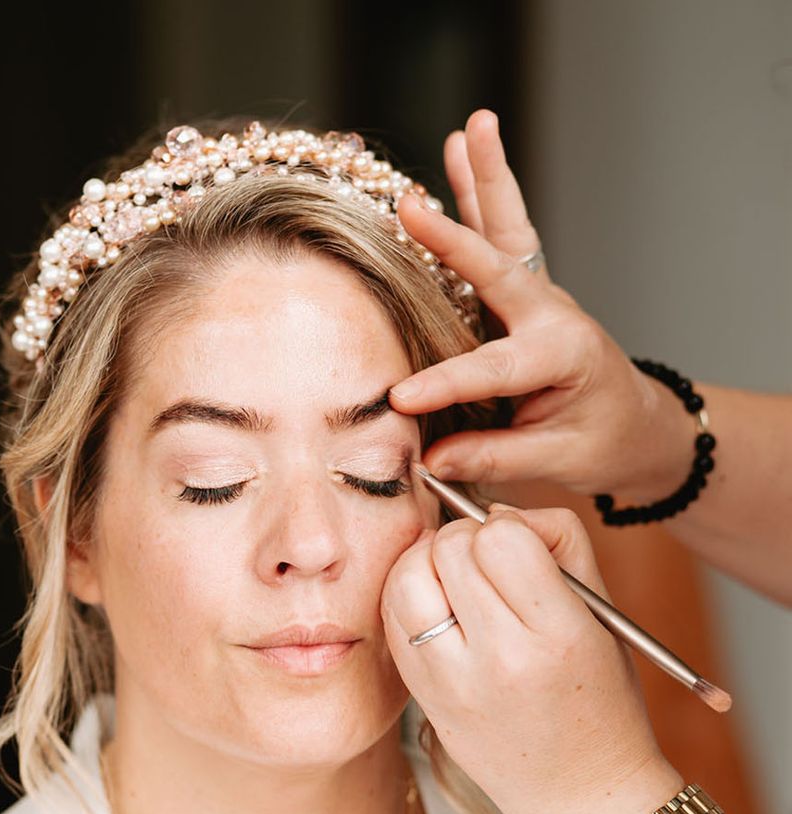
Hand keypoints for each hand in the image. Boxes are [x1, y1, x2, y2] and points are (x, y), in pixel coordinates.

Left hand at [381, 503, 680, 813]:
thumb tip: (493, 509)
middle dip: (465, 539)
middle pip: (448, 548)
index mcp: (556, 636)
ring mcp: (450, 682)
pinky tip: (438, 607)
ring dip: (427, 563)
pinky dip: (409, 596)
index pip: (501, 537)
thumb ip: (558, 541)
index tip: (517, 546)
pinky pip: (392, 616)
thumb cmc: (601, 698)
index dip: (506, 527)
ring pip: (406, 577)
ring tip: (454, 579)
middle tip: (486, 561)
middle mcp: (499, 660)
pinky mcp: (421, 696)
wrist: (582, 797)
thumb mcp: (603, 613)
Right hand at [391, 110, 692, 500]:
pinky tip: (455, 152)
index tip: (400, 399)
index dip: (445, 384)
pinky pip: (500, 237)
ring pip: (508, 231)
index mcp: (563, 355)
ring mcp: (537, 297)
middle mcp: (551, 313)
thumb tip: (432, 461)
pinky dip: (478, 194)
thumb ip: (496, 456)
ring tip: (469, 129)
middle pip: (502, 263)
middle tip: (412, 206)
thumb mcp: (557, 461)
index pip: (494, 368)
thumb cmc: (603, 443)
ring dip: (486, 179)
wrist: (636, 424)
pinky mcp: (523, 294)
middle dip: (454, 237)